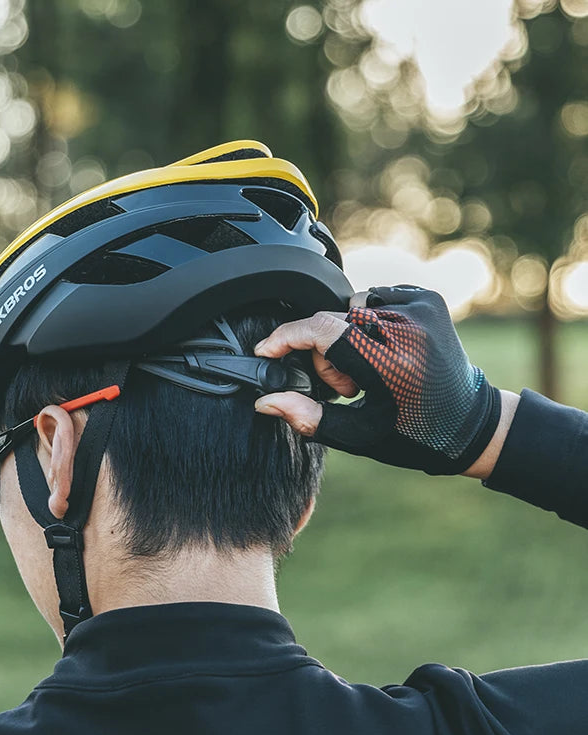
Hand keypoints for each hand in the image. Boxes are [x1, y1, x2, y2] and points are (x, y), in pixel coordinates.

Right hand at [254, 286, 501, 476]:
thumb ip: (308, 416)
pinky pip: (376, 298)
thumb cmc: (413, 436)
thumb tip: (265, 401)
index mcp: (389, 364)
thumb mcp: (356, 435)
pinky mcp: (429, 299)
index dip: (286, 337)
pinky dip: (370, 322)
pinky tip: (384, 349)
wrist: (470, 424)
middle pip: (333, 321)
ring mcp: (421, 309)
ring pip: (351, 307)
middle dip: (326, 352)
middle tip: (351, 387)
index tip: (267, 351)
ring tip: (369, 370)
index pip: (322, 330)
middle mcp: (407, 329)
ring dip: (347, 335)